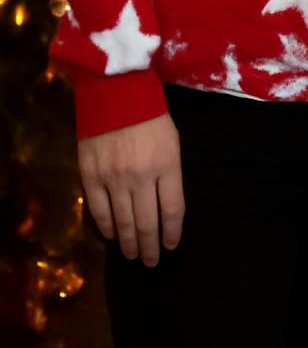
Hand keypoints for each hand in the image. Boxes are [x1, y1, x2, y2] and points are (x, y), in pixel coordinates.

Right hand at [79, 113, 184, 265]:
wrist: (115, 91)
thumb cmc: (150, 114)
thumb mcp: (171, 141)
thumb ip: (169, 172)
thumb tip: (165, 206)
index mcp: (166, 164)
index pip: (172, 210)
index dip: (172, 233)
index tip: (172, 245)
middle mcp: (140, 176)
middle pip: (147, 223)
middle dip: (151, 247)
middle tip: (152, 261)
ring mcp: (113, 178)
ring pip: (123, 223)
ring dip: (129, 244)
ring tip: (134, 256)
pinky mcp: (91, 176)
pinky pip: (99, 211)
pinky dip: (107, 227)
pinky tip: (112, 236)